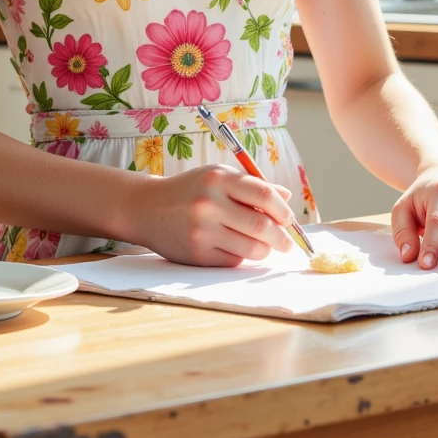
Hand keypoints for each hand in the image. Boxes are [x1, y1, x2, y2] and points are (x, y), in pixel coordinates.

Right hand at [133, 164, 296, 267]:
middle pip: (261, 226)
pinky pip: (234, 260)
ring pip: (252, 248)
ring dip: (264, 250)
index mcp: (218, 178)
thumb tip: (286, 197)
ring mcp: (202, 231)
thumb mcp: (218, 177)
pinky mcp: (197, 254)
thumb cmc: (191, 190)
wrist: (148, 209)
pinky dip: (241, 256)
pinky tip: (234, 246)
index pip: (263, 195)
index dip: (283, 210)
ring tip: (263, 245)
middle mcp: (209, 204)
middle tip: (287, 243)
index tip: (289, 219)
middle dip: (281, 238)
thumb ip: (252, 186)